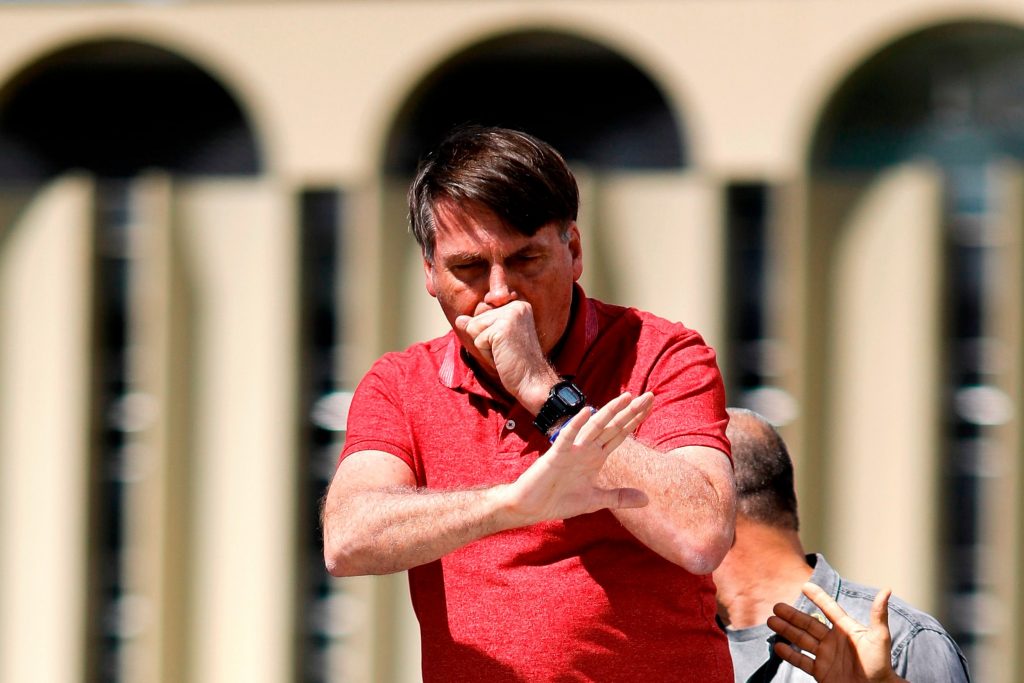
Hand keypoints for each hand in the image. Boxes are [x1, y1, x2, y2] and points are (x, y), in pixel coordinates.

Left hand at [455, 301, 556, 409]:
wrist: (532, 381)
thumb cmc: (515, 363)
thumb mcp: (496, 341)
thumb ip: (479, 327)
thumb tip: (459, 319)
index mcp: (518, 306)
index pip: (483, 316)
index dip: (488, 336)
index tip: (509, 345)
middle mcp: (516, 306)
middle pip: (476, 320)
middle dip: (485, 341)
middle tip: (506, 351)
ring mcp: (510, 315)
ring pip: (474, 328)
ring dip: (484, 347)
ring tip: (504, 354)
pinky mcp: (503, 328)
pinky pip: (478, 340)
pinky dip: (486, 354)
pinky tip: (503, 357)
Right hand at [498, 392, 654, 525]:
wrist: (532, 507)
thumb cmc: (559, 501)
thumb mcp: (595, 501)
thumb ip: (619, 497)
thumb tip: (647, 500)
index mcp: (596, 457)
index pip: (620, 434)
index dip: (635, 420)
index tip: (650, 405)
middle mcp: (587, 449)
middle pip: (613, 426)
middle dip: (631, 411)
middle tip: (650, 396)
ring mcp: (572, 450)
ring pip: (595, 427)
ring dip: (610, 412)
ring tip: (626, 397)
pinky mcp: (556, 455)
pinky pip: (567, 437)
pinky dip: (576, 424)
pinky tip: (587, 411)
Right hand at [767, 582, 905, 682]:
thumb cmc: (880, 665)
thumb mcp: (879, 638)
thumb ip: (878, 615)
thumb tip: (886, 590)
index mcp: (845, 630)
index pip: (829, 609)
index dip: (818, 597)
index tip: (805, 586)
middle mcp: (833, 641)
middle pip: (808, 624)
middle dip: (792, 615)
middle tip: (776, 607)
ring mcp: (825, 656)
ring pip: (802, 640)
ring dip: (786, 630)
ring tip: (771, 621)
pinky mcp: (821, 672)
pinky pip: (802, 661)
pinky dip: (789, 654)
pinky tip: (778, 646)